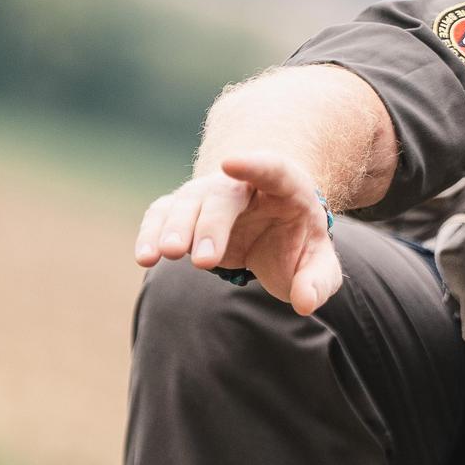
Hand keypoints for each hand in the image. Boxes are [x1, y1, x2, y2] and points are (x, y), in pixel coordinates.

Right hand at [133, 153, 342, 315]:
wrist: (272, 229)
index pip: (272, 169)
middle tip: (198, 260)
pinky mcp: (184, 211)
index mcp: (285, 187)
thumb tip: (306, 302)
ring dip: (173, 228)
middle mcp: (243, 186)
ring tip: (160, 256)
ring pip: (187, 202)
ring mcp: (210, 196)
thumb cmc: (298, 244)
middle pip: (223, 196)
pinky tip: (145, 256)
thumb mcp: (319, 265)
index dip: (253, 165)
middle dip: (209, 225)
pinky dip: (151, 232)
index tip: (230, 162)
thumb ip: (318, 282)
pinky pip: (163, 214)